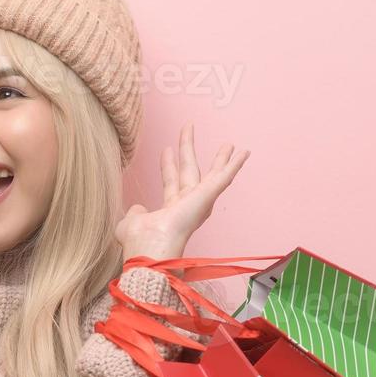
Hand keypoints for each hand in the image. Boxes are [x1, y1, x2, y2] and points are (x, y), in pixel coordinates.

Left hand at [115, 122, 250, 262]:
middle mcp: (186, 205)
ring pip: (213, 175)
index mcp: (169, 211)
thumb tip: (138, 208)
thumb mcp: (131, 223)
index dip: (168, 165)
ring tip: (229, 144)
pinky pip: (224, 177)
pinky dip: (235, 165)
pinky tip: (244, 152)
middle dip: (188, 150)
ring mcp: (199, 201)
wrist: (152, 247)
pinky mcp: (208, 196)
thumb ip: (136, 214)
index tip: (166, 149)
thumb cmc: (140, 242)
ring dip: (221, 159)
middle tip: (189, 129)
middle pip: (189, 171)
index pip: (170, 181)